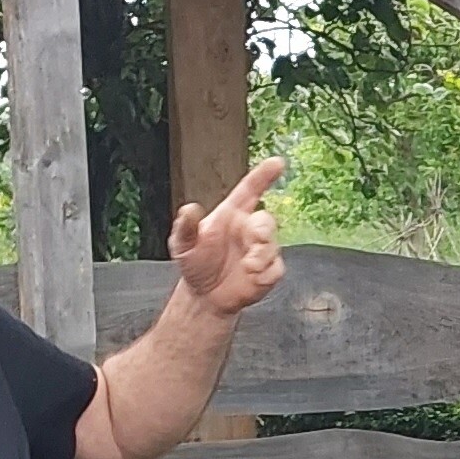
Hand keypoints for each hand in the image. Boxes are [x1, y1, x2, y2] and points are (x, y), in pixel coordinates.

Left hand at [168, 155, 287, 317]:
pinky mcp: (269, 270)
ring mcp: (261, 249)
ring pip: (273, 246)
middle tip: (253, 240)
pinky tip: (251, 278)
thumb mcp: (182, 244)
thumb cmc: (195, 264)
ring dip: (261, 257)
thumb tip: (189, 209)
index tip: (277, 163)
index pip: (250, 190)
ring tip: (246, 268)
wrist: (205, 295)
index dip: (263, 175)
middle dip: (263, 230)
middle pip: (267, 220)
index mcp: (231, 215)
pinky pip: (276, 268)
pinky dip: (265, 274)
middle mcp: (248, 229)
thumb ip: (185, 226)